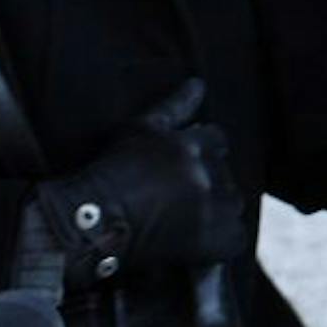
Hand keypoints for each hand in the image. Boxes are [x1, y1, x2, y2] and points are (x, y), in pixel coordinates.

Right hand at [36, 79, 246, 282]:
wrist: (90, 221)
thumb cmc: (111, 171)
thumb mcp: (141, 128)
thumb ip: (176, 105)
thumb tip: (200, 83)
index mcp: (191, 146)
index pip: (219, 141)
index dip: (204, 153)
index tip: (185, 170)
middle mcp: (204, 176)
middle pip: (225, 175)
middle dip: (209, 182)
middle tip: (178, 199)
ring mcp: (209, 210)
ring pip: (233, 205)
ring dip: (217, 211)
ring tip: (186, 220)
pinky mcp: (210, 242)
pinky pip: (235, 239)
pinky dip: (221, 241)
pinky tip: (197, 242)